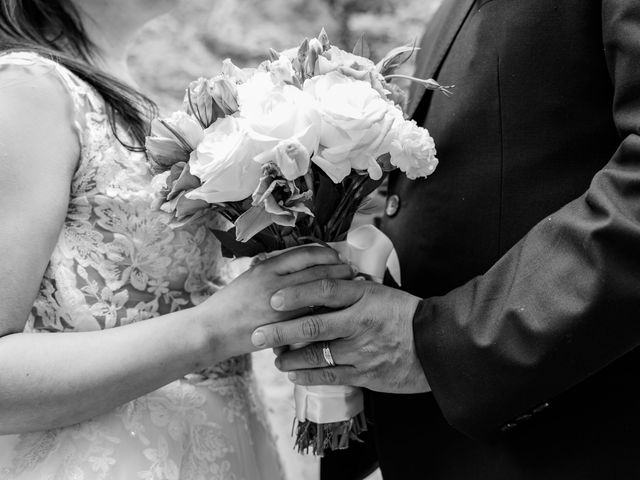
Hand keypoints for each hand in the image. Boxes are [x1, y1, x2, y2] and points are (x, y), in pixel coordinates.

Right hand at [196, 246, 355, 359]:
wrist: (211, 331)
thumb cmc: (229, 304)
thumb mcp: (249, 277)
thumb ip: (273, 269)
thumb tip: (299, 263)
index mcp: (267, 267)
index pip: (306, 254)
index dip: (327, 254)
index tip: (337, 257)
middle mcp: (275, 283)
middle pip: (318, 272)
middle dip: (339, 271)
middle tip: (351, 272)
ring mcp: (280, 307)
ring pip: (319, 294)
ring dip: (338, 291)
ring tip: (349, 289)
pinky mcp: (282, 327)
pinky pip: (311, 317)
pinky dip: (326, 312)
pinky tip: (336, 312)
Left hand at [251, 280, 430, 393]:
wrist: (436, 345)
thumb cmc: (405, 315)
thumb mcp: (380, 292)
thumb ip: (351, 290)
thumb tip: (320, 281)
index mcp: (364, 296)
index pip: (324, 289)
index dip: (295, 293)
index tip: (273, 297)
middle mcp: (360, 322)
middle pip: (312, 324)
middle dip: (279, 329)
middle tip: (257, 333)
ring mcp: (361, 350)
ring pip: (316, 354)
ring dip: (290, 356)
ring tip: (274, 358)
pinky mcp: (365, 373)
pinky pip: (329, 375)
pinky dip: (308, 375)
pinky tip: (294, 373)